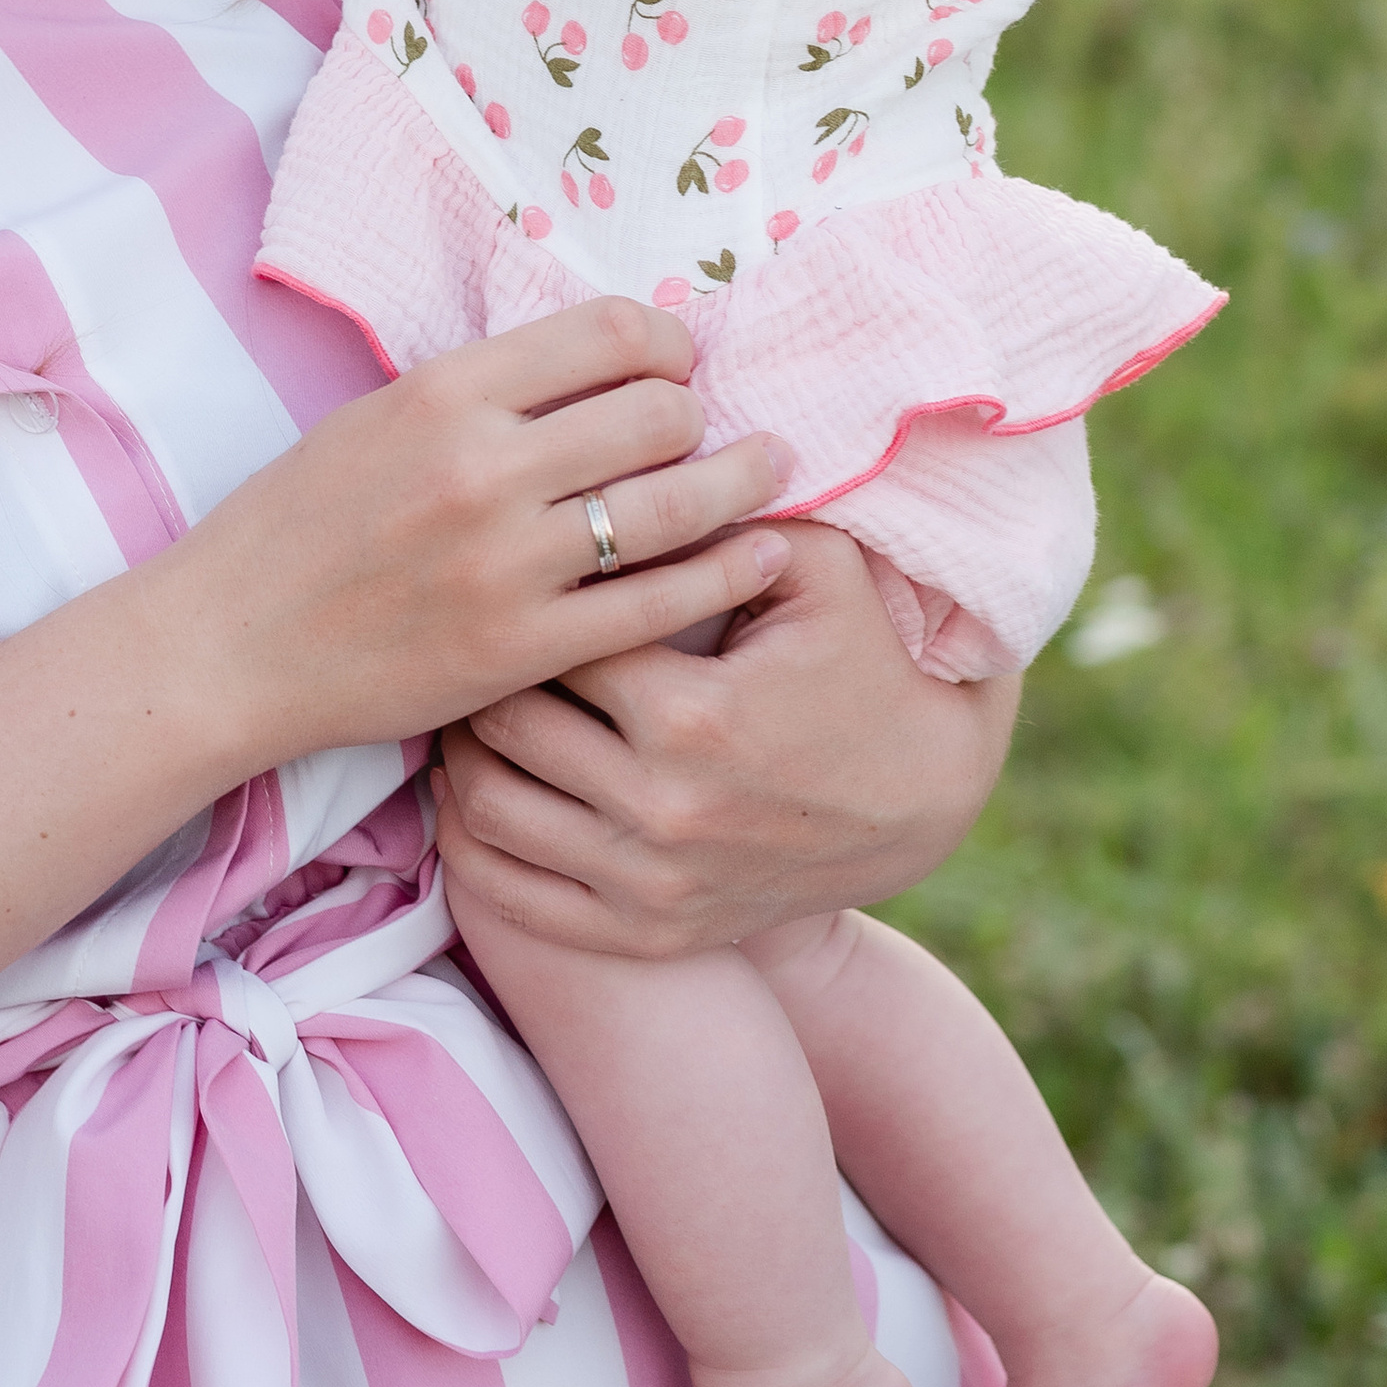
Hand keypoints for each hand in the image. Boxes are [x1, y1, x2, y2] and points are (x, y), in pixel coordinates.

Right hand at [177, 305, 789, 754]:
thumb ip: (484, 390)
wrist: (229, 647)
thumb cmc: (299, 524)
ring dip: (742, 481)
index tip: (672, 362)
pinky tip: (765, 556)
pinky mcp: (522, 649)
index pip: (607, 333)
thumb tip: (601, 359)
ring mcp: (507, 564)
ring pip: (675, 504)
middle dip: (698, 414)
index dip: (664, 342)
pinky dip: (728, 573)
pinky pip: (659, 604)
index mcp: (445, 393)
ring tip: (770, 470)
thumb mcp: (379, 418)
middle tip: (709, 428)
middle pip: (656, 412)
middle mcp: (483, 468)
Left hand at [436, 521, 1019, 955]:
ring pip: (486, 807)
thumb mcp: (820, 572)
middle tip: (480, 621)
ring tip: (473, 694)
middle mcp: (659, 808)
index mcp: (694, 714)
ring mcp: (647, 883)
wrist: (922, 803)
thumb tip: (630, 454)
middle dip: (488, 665)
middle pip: (505, 721)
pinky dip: (470, 836)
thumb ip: (727, 511)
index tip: (529, 561)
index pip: (560, 634)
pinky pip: (507, 892)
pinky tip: (474, 781)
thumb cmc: (864, 665)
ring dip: (464, 748)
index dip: (538, 590)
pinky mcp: (643, 933)